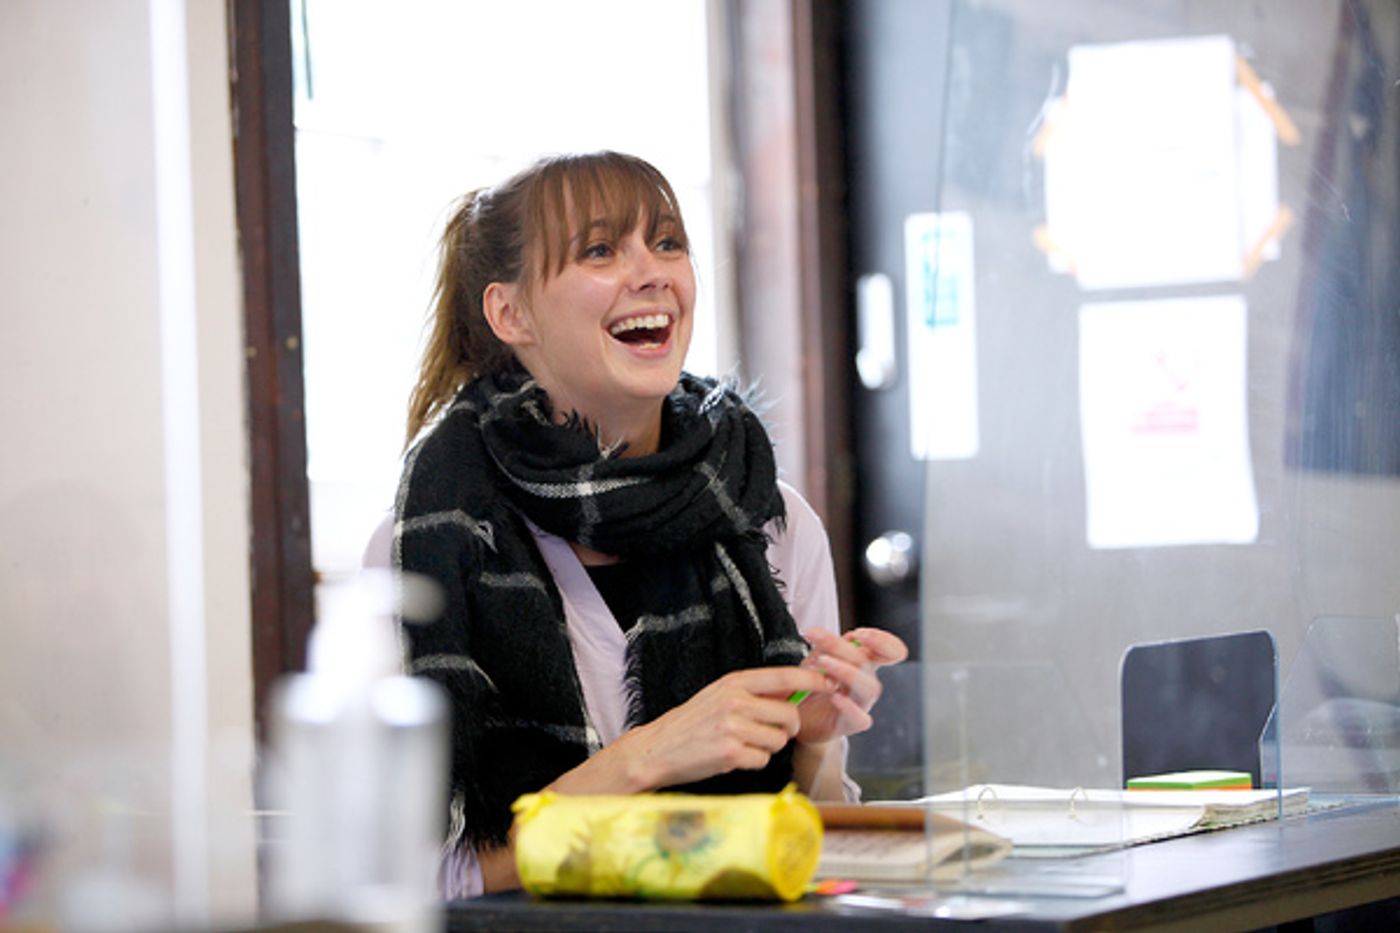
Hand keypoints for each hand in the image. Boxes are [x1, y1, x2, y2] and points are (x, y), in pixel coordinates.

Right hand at [607, 665, 835, 789]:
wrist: (657, 749)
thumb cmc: (692, 723)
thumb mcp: (720, 695)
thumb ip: (754, 692)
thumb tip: (796, 690)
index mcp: (734, 682)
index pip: (785, 676)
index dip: (812, 679)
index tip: (829, 683)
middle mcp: (735, 701)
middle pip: (789, 715)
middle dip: (789, 728)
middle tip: (774, 732)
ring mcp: (733, 728)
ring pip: (778, 740)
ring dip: (768, 747)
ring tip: (743, 744)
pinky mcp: (731, 754)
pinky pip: (763, 760)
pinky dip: (754, 762)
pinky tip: (733, 757)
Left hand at [794, 626, 907, 743]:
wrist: (799, 717)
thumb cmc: (812, 684)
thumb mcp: (816, 658)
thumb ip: (829, 645)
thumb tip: (845, 635)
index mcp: (864, 662)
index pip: (891, 651)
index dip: (883, 641)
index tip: (859, 633)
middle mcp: (866, 682)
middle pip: (868, 663)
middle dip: (843, 648)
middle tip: (819, 638)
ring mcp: (862, 704)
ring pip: (869, 687)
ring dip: (846, 671)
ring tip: (821, 662)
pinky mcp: (851, 724)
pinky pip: (860, 717)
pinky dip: (849, 706)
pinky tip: (835, 696)